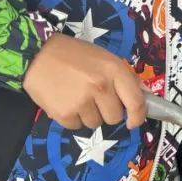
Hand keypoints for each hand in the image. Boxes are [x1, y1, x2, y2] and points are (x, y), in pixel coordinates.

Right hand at [23, 33, 145, 129]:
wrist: (37, 54)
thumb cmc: (74, 54)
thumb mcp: (104, 58)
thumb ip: (125, 77)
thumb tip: (144, 95)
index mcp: (114, 70)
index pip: (136, 102)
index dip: (138, 116)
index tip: (133, 121)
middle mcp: (101, 87)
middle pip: (114, 117)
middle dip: (107, 111)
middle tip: (95, 98)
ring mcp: (82, 102)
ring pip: (95, 123)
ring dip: (89, 114)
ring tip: (77, 96)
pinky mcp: (64, 114)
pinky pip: (76, 126)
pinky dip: (73, 118)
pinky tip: (66, 101)